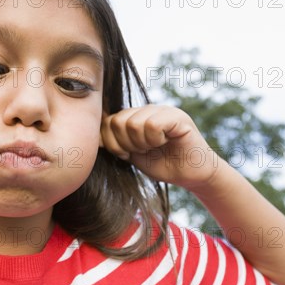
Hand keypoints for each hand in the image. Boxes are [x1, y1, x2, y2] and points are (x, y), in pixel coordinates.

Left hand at [100, 105, 218, 189]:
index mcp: (135, 115)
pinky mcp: (177, 117)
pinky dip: (154, 140)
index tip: (126, 154)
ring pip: (133, 123)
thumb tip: (92, 134)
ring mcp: (163, 110)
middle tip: (142, 151)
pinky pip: (152, 125)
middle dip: (126, 144)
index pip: (109, 121)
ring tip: (154, 147)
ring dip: (142, 143)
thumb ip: (114, 141)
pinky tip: (164, 143)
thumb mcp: (131, 153)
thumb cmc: (162, 164)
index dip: (113, 142)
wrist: (191, 175)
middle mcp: (148, 108)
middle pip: (118, 122)